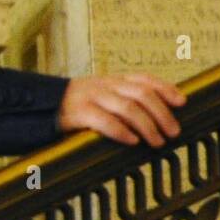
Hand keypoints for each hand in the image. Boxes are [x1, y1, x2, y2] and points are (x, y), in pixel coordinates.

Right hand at [57, 73, 185, 146]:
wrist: (38, 108)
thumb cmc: (75, 109)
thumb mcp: (100, 98)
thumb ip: (122, 101)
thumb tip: (157, 118)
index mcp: (111, 80)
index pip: (144, 78)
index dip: (166, 88)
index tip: (182, 102)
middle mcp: (103, 85)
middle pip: (142, 94)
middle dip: (162, 114)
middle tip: (173, 132)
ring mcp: (90, 97)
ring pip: (128, 107)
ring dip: (148, 126)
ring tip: (157, 141)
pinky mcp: (77, 112)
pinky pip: (105, 121)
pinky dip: (122, 131)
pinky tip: (132, 141)